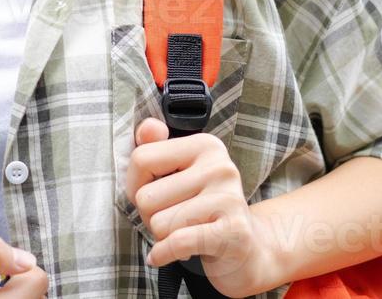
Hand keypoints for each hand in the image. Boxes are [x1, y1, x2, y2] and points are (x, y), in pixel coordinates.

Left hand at [126, 116, 283, 297]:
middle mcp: (220, 167)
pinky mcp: (234, 231)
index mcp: (205, 146)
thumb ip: (155, 148)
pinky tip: (171, 254)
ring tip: (184, 233)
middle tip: (173, 220)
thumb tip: (148, 127)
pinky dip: (164, 254)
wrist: (247, 249)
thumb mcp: (178, 175)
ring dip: (162, 237)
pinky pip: (178, 242)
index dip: (135, 185)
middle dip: (150, 217)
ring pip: (159, 224)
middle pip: (146, 197)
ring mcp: (229, 198)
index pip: (142, 159)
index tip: (154, 196)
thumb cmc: (203, 210)